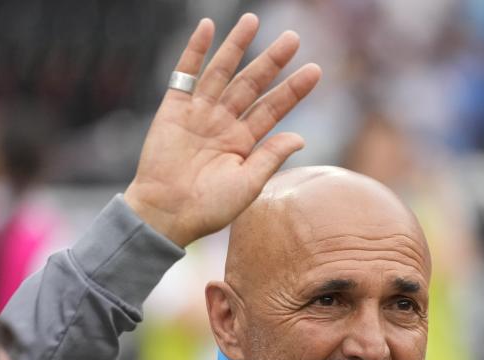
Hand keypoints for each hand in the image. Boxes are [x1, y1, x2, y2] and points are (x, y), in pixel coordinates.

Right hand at [124, 14, 321, 246]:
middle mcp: (224, 122)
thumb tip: (300, 137)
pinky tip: (208, 27)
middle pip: (253, 84)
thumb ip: (272, 157)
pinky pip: (186, 73)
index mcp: (245, 142)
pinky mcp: (174, 109)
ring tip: (253, 20)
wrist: (168, 214)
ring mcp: (199, 113)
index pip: (274, 108)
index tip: (316, 70)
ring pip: (222, 71)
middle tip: (293, 37)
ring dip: (237, 46)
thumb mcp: (249, 184)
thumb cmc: (210, 208)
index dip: (294, 89)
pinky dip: (195, 50)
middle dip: (272, 61)